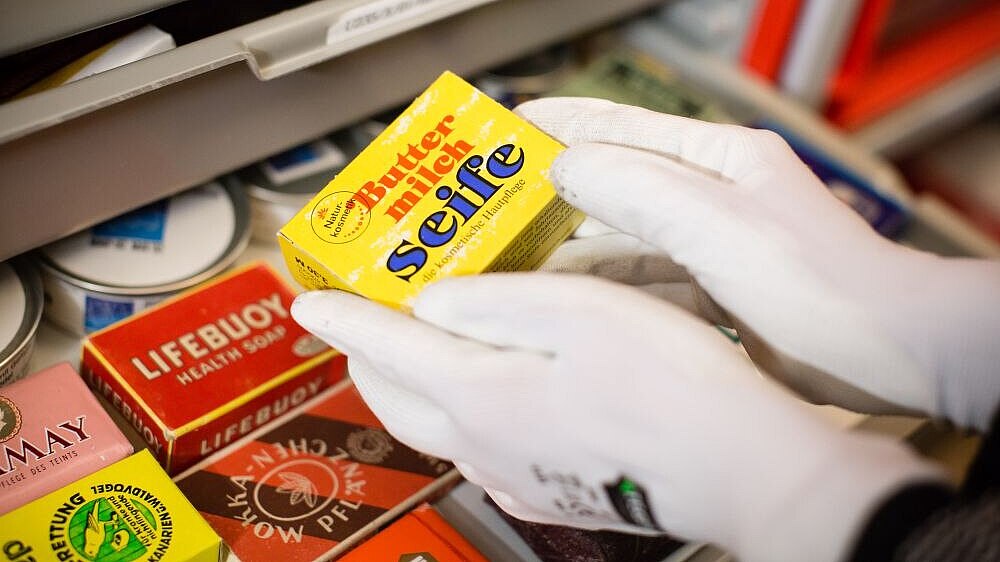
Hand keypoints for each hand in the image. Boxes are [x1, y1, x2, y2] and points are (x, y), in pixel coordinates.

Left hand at [291, 274, 941, 561]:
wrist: (738, 471)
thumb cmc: (671, 390)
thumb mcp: (581, 313)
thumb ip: (496, 303)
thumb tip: (436, 302)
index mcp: (481, 393)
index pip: (384, 347)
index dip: (342, 317)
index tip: (309, 300)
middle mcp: (484, 442)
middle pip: (393, 397)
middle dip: (365, 354)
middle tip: (360, 317)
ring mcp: (515, 472)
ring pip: (430, 425)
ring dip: (408, 383)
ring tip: (415, 345)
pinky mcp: (548, 487)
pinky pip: (474, 449)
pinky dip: (454, 414)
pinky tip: (481, 398)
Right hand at [518, 97, 999, 430]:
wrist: (884, 351)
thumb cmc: (819, 282)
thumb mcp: (715, 223)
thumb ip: (636, 187)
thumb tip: (565, 163)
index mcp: (718, 157)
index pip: (620, 129)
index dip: (558, 127)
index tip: (505, 131)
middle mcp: (714, 195)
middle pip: (616, 186)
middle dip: (556, 196)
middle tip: (497, 209)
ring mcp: (715, 244)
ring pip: (626, 240)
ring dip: (576, 249)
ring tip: (518, 260)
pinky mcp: (718, 289)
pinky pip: (648, 281)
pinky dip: (611, 289)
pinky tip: (574, 300)